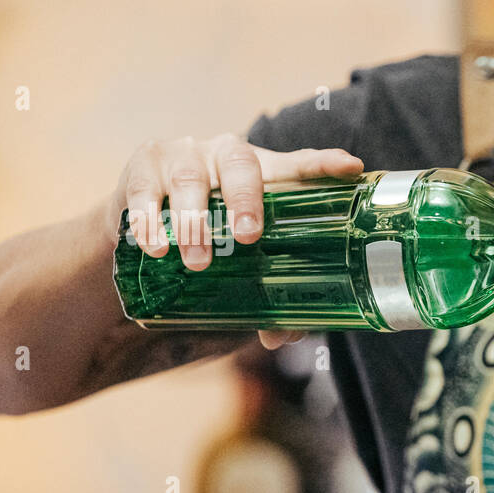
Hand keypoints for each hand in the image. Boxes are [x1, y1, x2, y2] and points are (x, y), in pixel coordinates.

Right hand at [112, 133, 363, 348]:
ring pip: (190, 180)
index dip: (323, 164)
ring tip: (197, 262)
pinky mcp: (143, 166)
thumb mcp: (240, 253)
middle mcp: (226, 154)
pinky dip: (149, 221)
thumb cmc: (212, 231)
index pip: (298, 164)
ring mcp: (184, 155)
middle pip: (242, 165)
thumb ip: (266, 291)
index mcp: (264, 173)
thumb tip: (282, 338)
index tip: (350, 168)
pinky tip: (155, 247)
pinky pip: (145, 190)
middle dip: (246, 200)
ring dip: (194, 223)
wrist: (146, 214)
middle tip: (248, 237)